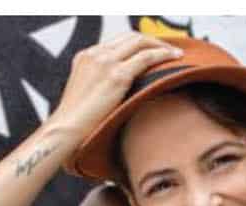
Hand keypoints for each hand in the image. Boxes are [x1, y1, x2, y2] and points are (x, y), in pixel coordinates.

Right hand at [51, 34, 182, 141]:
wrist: (67, 128)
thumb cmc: (80, 120)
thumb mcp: (89, 94)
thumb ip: (104, 85)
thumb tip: (125, 92)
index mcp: (86, 56)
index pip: (118, 42)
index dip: (141, 44)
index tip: (156, 51)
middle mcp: (94, 54)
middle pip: (130, 37)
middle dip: (154, 41)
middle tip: (172, 51)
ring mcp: (104, 62)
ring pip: (139, 42)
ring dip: (162, 46)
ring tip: (177, 55)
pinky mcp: (116, 74)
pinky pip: (146, 57)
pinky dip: (163, 55)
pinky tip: (175, 60)